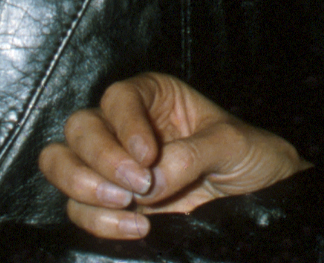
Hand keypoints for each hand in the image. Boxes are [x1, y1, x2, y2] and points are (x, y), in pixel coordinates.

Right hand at [37, 73, 309, 239]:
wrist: (262, 201)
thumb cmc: (251, 157)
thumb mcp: (233, 144)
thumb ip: (193, 155)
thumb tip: (150, 180)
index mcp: (153, 97)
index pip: (118, 97)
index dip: (124, 125)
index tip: (149, 157)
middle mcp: (124, 127)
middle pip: (79, 128)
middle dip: (99, 158)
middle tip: (137, 186)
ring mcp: (112, 167)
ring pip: (62, 164)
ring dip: (85, 187)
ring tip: (128, 205)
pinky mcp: (110, 205)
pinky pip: (78, 208)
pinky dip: (97, 220)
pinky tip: (137, 226)